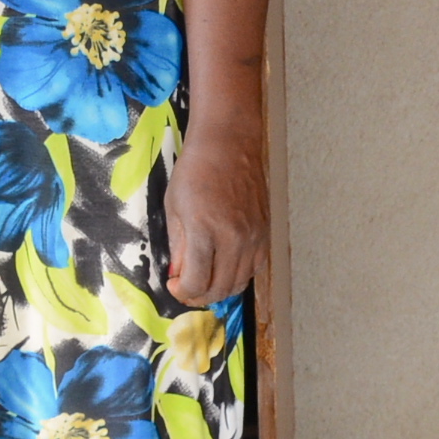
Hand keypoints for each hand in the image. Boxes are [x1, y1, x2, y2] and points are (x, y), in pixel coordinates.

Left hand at [163, 112, 266, 309]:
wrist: (229, 143)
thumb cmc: (194, 170)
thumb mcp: (174, 207)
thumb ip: (177, 246)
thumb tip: (179, 275)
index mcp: (205, 230)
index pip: (197, 282)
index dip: (182, 292)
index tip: (173, 283)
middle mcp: (234, 238)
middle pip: (220, 289)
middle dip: (199, 296)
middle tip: (186, 287)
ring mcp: (254, 236)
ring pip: (240, 282)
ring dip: (219, 289)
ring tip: (204, 279)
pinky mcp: (265, 232)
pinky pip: (254, 268)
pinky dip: (238, 275)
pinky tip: (224, 267)